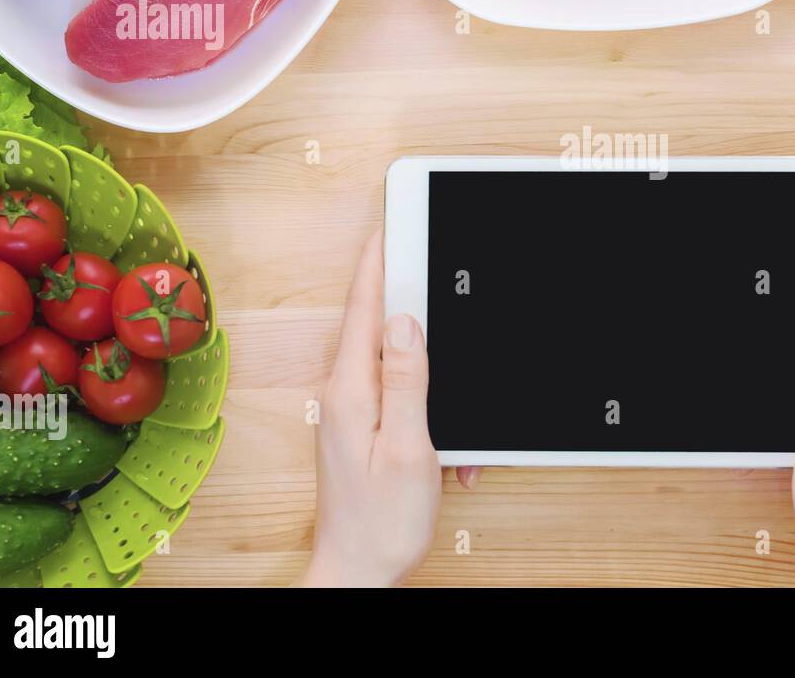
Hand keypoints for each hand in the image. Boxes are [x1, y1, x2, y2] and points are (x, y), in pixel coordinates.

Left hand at [298, 232, 440, 586]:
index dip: (379, 260)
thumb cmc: (381, 522)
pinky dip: (431, 411)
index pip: (365, 307)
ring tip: (448, 422)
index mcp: (352, 390)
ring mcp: (353, 409)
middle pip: (380, 325)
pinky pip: (401, 395)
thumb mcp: (409, 446)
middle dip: (413, 303)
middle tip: (432, 266)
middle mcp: (346, 393)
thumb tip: (408, 321)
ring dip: (432, 376)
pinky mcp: (364, 426)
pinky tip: (448, 454)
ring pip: (398, 363)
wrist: (357, 571)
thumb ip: (408, 379)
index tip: (391, 223)